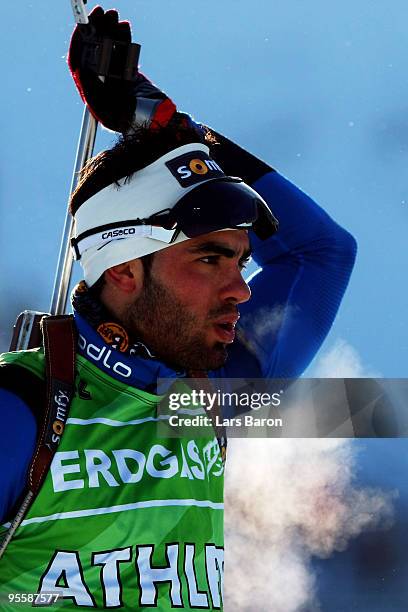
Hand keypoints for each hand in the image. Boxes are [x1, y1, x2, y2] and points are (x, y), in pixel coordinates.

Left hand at [68, 6, 175, 132]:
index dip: (80, 42)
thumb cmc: (133, 122)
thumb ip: (93, 91)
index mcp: (92, 93)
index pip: (79, 62)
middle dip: (96, 30)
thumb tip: (80, 71)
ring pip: (109, 49)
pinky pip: (124, 53)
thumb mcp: (109, 109)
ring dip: (110, 30)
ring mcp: (117, 80)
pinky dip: (124, 39)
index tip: (84, 25)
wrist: (159, 125)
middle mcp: (102, 85)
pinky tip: (124, 27)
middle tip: (100, 12)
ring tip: (114, 15)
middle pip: (93, 52)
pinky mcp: (131, 76)